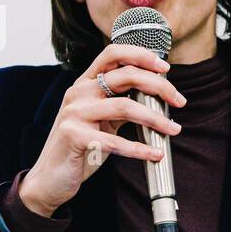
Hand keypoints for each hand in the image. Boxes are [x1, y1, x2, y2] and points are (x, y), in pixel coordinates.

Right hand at [19, 43, 186, 216]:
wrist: (50, 178)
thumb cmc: (81, 147)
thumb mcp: (102, 119)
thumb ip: (122, 104)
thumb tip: (160, 98)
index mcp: (85, 83)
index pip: (113, 53)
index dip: (141, 55)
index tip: (165, 68)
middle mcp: (78, 92)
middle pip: (125, 75)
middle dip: (159, 86)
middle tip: (180, 101)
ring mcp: (74, 113)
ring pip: (125, 106)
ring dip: (155, 118)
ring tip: (174, 130)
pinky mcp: (73, 136)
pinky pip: (114, 141)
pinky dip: (139, 149)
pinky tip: (155, 154)